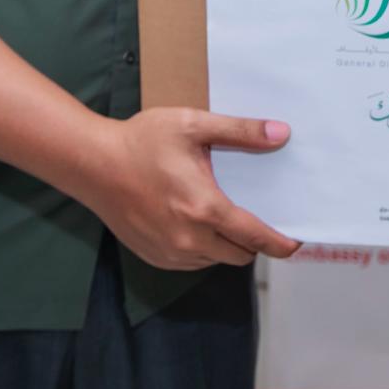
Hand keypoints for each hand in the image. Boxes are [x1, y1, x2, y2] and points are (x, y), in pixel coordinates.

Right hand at [77, 108, 299, 271]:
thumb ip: (241, 131)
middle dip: (254, 241)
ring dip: (226, 245)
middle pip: (240, 255)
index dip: (280, 243)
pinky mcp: (154, 257)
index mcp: (204, 208)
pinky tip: (195, 222)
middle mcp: (189, 239)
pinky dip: (203, 249)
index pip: (255, 237)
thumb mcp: (194, 125)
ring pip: (216, 261)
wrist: (92, 164)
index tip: (296, 243)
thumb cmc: (142, 141)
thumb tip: (282, 134)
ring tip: (220, 214)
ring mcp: (170, 252)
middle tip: (254, 217)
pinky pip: (192, 263)